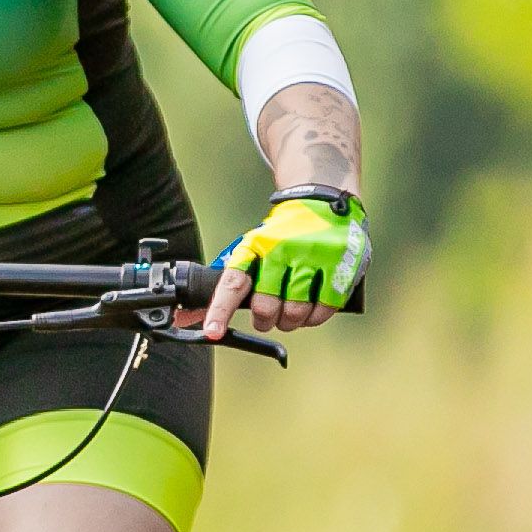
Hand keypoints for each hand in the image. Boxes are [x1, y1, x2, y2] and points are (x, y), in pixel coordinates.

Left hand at [200, 191, 363, 341]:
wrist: (323, 199)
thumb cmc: (284, 234)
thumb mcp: (255, 247)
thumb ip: (231, 282)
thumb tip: (192, 316)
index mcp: (255, 245)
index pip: (233, 282)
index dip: (220, 310)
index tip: (212, 332)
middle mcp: (282, 249)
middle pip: (266, 306)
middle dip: (265, 320)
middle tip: (268, 317)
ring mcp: (313, 257)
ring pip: (294, 312)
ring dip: (290, 321)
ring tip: (291, 312)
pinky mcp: (339, 265)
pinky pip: (323, 310)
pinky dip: (315, 318)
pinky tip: (312, 309)